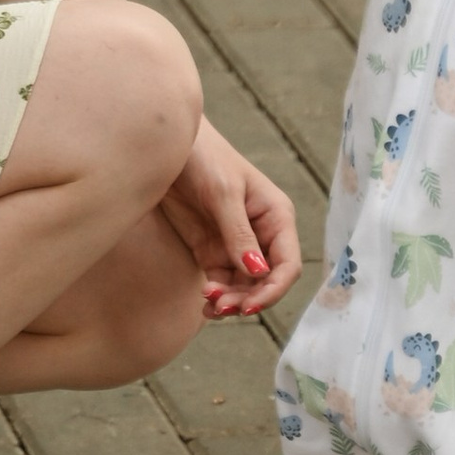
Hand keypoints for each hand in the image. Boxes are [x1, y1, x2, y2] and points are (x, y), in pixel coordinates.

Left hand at [158, 120, 299, 315]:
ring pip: (244, 287)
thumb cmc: (203, 158)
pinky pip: (222, 281)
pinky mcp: (211, 249)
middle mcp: (261, 234)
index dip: (273, 289)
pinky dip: (217, 296)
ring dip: (231, 301)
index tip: (250, 306)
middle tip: (221, 306)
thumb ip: (239, 234)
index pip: (287, 264)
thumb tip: (258, 273)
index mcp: (276, 217)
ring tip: (210, 306)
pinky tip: (205, 304)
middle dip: (248, 299)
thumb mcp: (222, 193)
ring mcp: (236, 244)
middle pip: (266, 281)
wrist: (166, 148)